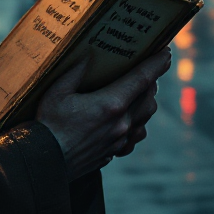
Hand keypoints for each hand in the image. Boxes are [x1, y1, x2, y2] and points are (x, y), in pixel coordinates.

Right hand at [36, 47, 170, 180]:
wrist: (47, 161)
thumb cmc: (50, 124)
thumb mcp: (58, 90)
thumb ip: (76, 70)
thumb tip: (90, 53)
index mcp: (110, 104)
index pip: (142, 79)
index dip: (157, 64)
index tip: (167, 52)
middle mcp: (121, 123)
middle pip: (148, 98)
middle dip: (151, 81)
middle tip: (148, 68)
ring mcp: (119, 140)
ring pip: (145, 118)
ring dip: (146, 102)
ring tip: (139, 91)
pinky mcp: (114, 151)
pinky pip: (135, 136)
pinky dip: (137, 124)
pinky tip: (128, 119)